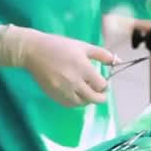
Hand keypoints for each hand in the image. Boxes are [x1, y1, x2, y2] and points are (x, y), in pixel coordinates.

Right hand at [0, 25, 114, 106]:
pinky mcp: (54, 95)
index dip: (104, 84)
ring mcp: (63, 91)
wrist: (33, 51)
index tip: (102, 81)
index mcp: (83, 68)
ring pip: (82, 104)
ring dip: (87, 99)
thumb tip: (117, 61)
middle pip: (94, 99)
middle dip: (100, 96)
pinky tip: (75, 94)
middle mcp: (75, 82)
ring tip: (86, 91)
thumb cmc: (59, 46)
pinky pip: (69, 104)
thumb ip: (101, 54)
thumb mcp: (82, 46)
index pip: (102, 85)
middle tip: (99, 92)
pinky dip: (75, 102)